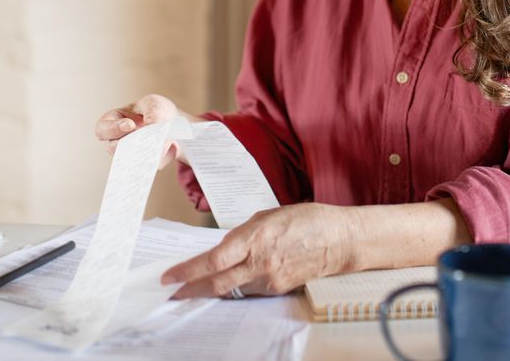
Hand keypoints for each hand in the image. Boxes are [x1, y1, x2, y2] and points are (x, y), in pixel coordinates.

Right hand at [94, 94, 187, 167]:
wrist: (174, 122)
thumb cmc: (157, 109)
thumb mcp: (155, 103)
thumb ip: (152, 114)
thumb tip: (154, 133)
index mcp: (113, 121)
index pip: (102, 129)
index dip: (113, 129)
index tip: (130, 125)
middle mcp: (118, 140)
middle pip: (114, 149)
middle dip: (130, 144)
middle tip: (145, 139)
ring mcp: (131, 154)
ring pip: (132, 160)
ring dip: (147, 152)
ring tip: (162, 144)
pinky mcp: (147, 163)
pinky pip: (151, 165)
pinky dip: (163, 157)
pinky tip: (173, 147)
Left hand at [161, 204, 359, 298]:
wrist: (339, 240)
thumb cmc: (307, 220)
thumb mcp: (268, 216)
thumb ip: (243, 234)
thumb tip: (223, 247)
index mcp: (255, 238)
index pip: (213, 260)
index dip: (188, 271)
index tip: (170, 276)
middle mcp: (260, 262)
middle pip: (216, 282)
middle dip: (190, 288)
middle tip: (171, 292)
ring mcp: (269, 279)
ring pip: (230, 289)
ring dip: (209, 289)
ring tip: (192, 287)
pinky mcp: (278, 289)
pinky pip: (248, 290)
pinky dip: (232, 288)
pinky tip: (225, 284)